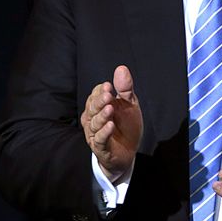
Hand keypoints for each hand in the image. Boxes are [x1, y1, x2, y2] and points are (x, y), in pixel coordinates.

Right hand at [81, 65, 142, 181]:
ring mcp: (95, 133)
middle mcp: (93, 119)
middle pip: (92, 108)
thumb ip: (125, 88)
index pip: (95, 95)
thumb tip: (121, 68)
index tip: (109, 86)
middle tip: (108, 95)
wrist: (129, 152)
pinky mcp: (100, 147)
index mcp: (99, 106)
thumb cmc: (127, 126)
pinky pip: (99, 139)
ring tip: (110, 109)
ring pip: (94, 123)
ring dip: (102, 116)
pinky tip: (110, 126)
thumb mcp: (129, 105)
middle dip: (99, 101)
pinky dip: (104, 132)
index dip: (101, 91)